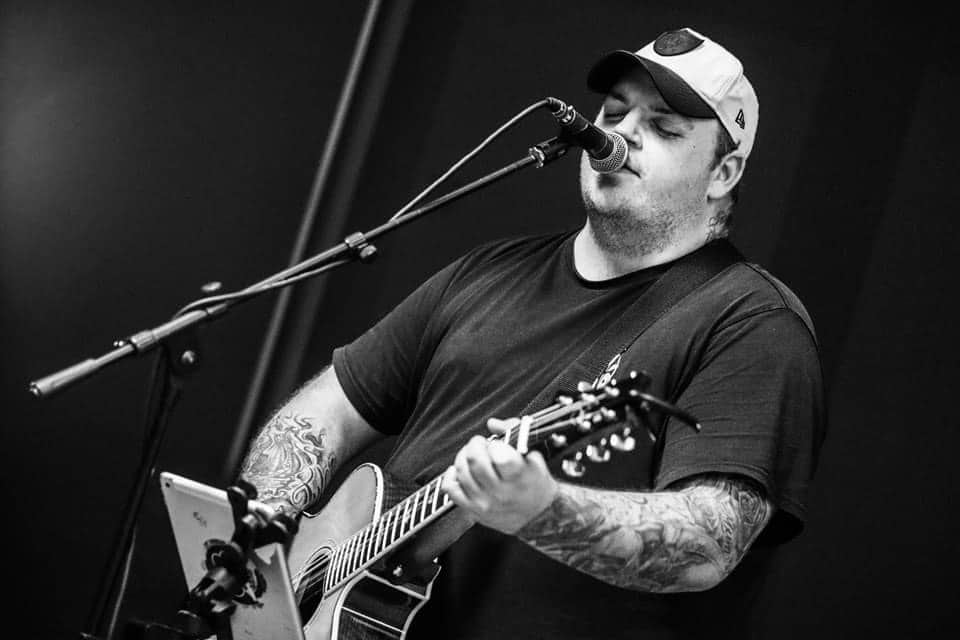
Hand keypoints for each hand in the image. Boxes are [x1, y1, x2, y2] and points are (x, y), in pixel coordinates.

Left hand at [441, 418, 557, 534]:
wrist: (537, 514)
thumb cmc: (534, 483)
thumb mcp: (533, 455)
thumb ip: (514, 432)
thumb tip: (493, 424)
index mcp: (519, 478)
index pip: (498, 455)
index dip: (496, 445)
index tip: (498, 445)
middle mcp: (500, 492)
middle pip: (475, 460)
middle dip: (476, 445)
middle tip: (481, 445)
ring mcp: (484, 502)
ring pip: (461, 472)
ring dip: (464, 457)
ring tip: (473, 456)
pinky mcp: (472, 509)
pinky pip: (451, 489)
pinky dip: (451, 475)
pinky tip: (459, 470)